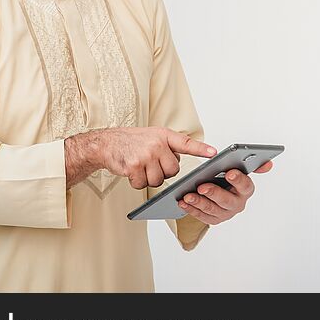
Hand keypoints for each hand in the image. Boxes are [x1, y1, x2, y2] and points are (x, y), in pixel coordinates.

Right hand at [66, 127, 216, 189]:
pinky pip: (142, 184)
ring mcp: (146, 155)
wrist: (106, 143)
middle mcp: (156, 144)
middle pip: (172, 170)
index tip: (213, 153)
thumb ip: (167, 146)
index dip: (200, 149)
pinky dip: (136, 182)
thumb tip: (176, 163)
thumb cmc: (131, 141)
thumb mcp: (152, 136)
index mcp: (163, 135)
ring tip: (140, 166)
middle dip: (163, 172)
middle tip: (151, 164)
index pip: (186, 143)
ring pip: (158, 181)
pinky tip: (131, 171)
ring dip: (148, 179)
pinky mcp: (134, 166)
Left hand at [177, 160, 273, 224]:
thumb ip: (253, 165)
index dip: (238, 179)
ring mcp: (226, 213)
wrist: (220, 191)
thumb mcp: (239, 169)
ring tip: (187, 195)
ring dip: (199, 202)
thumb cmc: (228, 178)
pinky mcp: (214, 219)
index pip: (246, 185)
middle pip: (227, 200)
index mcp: (246, 190)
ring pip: (212, 210)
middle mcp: (238, 203)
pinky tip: (183, 202)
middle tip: (202, 186)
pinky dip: (191, 209)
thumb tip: (269, 164)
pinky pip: (202, 216)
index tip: (229, 172)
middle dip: (214, 193)